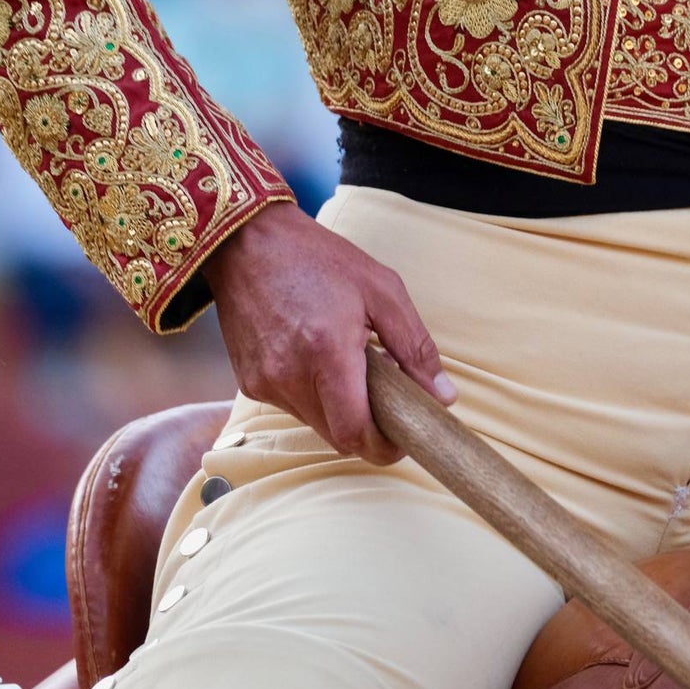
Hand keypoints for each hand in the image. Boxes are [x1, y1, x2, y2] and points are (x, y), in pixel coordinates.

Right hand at [202, 202, 456, 464]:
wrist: (247, 241)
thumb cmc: (317, 258)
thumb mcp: (381, 289)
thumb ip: (415, 347)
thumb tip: (442, 397)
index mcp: (327, 353)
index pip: (355, 434)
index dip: (384, 447)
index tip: (403, 436)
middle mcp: (290, 376)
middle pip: (337, 437)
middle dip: (366, 428)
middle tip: (384, 398)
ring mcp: (265, 382)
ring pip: (315, 423)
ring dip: (338, 409)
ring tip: (347, 367)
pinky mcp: (249, 381)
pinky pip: (291, 405)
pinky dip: (311, 394)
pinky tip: (315, 357)